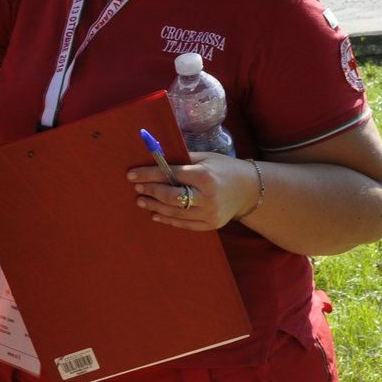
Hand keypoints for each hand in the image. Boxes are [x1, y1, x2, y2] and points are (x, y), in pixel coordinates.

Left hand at [128, 153, 255, 230]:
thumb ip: (182, 159)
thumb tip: (155, 156)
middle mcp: (207, 196)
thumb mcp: (206, 157)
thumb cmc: (223, 169)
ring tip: (141, 201)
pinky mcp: (211, 225)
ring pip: (175, 212)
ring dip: (154, 206)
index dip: (149, 174)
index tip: (132, 174)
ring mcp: (210, 213)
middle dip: (150, 191)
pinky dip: (168, 220)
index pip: (170, 174)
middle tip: (137, 188)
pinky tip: (155, 214)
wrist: (249, 190)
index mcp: (205, 176)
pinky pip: (184, 224)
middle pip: (170, 196)